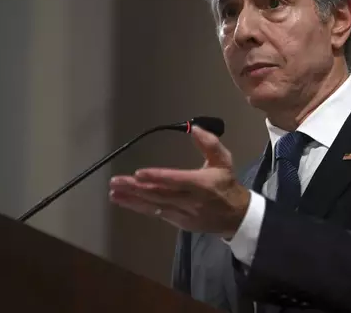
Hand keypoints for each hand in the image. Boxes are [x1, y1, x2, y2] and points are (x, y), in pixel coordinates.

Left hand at [108, 125, 249, 238]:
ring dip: (132, 199)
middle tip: (116, 181)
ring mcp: (183, 213)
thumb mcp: (224, 160)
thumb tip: (194, 128)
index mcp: (202, 184)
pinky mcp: (178, 222)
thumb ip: (209, 144)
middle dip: (136, 188)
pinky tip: (124, 201)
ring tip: (114, 192)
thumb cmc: (226, 184)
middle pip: (160, 193)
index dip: (157, 177)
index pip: (176, 180)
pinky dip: (139, 207)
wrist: (236, 216)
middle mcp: (190, 200)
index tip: (139, 173)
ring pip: (154, 205)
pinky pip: (156, 213)